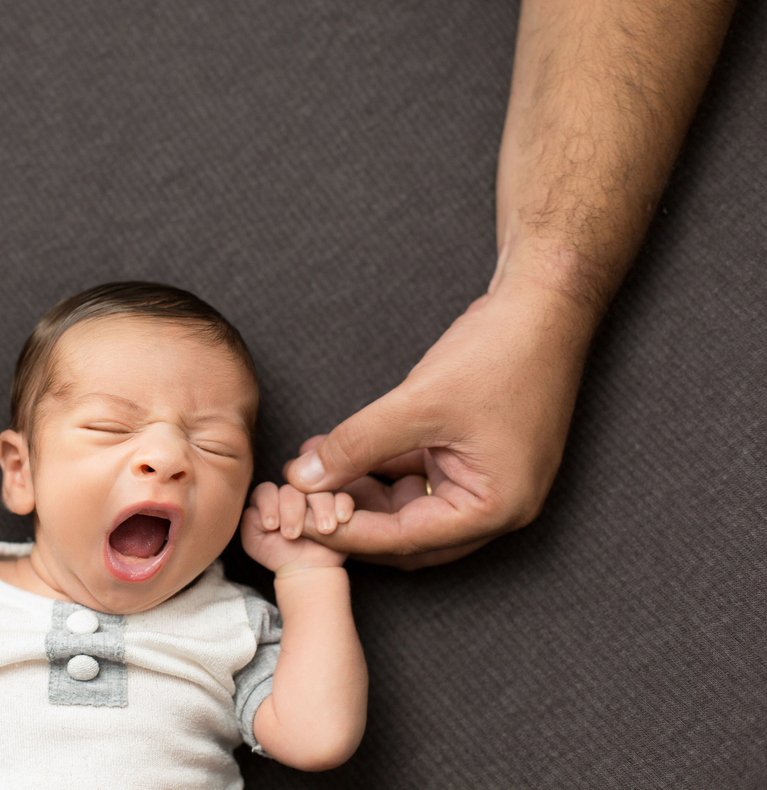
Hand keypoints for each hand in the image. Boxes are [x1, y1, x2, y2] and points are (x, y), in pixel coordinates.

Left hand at [241, 482, 349, 574]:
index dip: (268, 505)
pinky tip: (340, 519)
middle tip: (291, 535)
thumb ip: (251, 522)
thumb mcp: (254, 541)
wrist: (304, 570)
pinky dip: (343, 506)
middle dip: (292, 511)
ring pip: (318, 492)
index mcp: (270, 498)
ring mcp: (315, 499)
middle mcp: (292, 494)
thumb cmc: (277, 554)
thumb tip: (258, 509)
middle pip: (292, 489)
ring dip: (320, 509)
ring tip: (323, 530)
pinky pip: (343, 498)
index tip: (271, 526)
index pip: (266, 490)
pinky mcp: (336, 505)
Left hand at [284, 276, 593, 568]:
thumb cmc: (500, 353)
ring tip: (309, 468)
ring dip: (359, 489)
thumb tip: (304, 476)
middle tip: (302, 503)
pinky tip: (334, 448)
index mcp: (496, 508)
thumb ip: (357, 444)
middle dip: (353, 517)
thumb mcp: (417, 404)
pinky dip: (377, 465)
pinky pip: (416, 474)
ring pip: (407, 504)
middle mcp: (495, 505)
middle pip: (408, 534)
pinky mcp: (471, 453)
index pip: (408, 540)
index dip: (348, 532)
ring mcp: (484, 479)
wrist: (543, 304)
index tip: (301, 522)